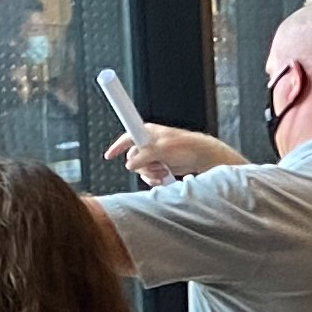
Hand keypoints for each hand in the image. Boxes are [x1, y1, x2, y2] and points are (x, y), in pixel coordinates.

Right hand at [105, 123, 235, 185]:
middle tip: (156, 166)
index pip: (126, 138)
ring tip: (163, 171)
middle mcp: (148, 144)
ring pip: (140, 169)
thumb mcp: (161, 149)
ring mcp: (154, 156)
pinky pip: (149, 175)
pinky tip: (163, 177)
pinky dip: (154, 179)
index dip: (117, 147)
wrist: (202, 157)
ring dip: (150, 173)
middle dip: (143, 166)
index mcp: (146, 133)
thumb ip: (143, 156)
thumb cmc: (186, 146)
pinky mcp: (160, 166)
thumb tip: (130, 165)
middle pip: (132, 158)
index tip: (109, 156)